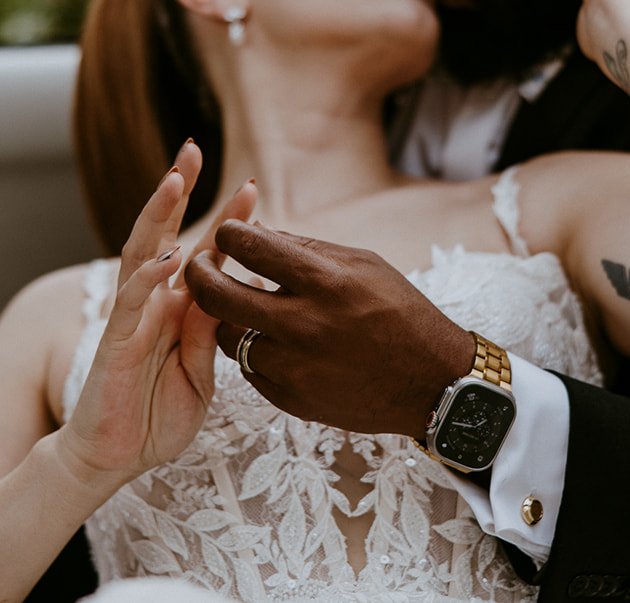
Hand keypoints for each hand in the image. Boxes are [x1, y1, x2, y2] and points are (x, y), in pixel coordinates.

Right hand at [62, 144, 256, 483]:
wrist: (112, 459)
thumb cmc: (154, 416)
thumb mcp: (199, 373)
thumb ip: (209, 333)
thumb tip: (230, 292)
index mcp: (174, 307)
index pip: (199, 251)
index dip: (222, 220)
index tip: (250, 185)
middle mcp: (150, 302)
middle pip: (160, 231)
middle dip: (175, 189)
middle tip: (192, 148)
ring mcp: (129, 319)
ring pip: (140, 253)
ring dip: (156, 215)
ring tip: (174, 179)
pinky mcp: (114, 345)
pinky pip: (130, 304)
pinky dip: (148, 278)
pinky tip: (166, 256)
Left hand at [184, 222, 474, 436]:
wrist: (429, 381)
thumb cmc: (399, 312)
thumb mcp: (362, 264)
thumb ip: (305, 247)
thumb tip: (255, 230)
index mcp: (324, 281)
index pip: (249, 246)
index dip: (228, 234)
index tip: (228, 234)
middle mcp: (304, 324)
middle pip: (218, 295)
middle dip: (199, 273)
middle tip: (201, 265)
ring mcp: (294, 366)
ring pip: (228, 336)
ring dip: (229, 317)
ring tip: (242, 306)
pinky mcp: (291, 398)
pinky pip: (250, 369)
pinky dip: (256, 351)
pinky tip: (275, 341)